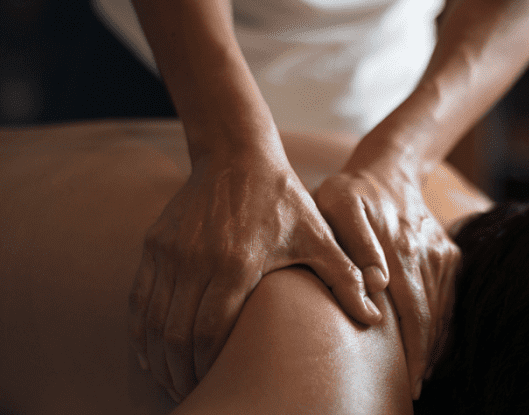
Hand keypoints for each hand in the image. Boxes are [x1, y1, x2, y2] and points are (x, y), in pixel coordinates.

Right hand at [129, 149, 381, 400]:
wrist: (237, 155)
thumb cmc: (282, 199)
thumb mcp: (318, 236)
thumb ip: (345, 276)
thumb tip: (372, 316)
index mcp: (236, 263)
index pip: (210, 331)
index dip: (210, 364)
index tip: (219, 382)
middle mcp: (196, 260)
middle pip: (177, 335)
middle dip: (183, 371)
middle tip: (195, 389)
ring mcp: (170, 252)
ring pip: (153, 322)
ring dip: (159, 358)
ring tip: (173, 380)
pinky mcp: (155, 245)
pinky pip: (139, 299)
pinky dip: (141, 332)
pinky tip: (151, 351)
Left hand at [315, 147, 461, 399]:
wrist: (388, 170)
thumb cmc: (351, 192)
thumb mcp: (337, 204)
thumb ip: (354, 243)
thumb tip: (378, 285)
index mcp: (400, 246)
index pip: (411, 311)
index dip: (412, 349)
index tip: (407, 379)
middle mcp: (427, 254)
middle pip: (430, 316)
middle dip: (424, 357)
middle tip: (412, 390)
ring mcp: (441, 254)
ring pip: (442, 309)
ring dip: (434, 344)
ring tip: (420, 375)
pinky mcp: (448, 254)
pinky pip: (449, 296)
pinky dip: (443, 323)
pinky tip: (434, 346)